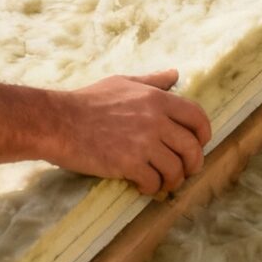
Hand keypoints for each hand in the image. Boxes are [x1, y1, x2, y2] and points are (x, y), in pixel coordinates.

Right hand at [47, 71, 210, 195]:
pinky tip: (142, 186)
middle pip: (192, 147)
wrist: (57, 122)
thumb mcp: (122, 83)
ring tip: (162, 183)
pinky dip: (151, 188)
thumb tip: (175, 74)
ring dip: (173, 180)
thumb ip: (152, 81)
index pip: (197, 117)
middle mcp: (155, 120)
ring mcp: (143, 143)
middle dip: (193, 164)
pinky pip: (154, 182)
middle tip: (185, 171)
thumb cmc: (87, 101)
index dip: (204, 134)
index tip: (199, 144)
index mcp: (156, 99)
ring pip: (176, 169)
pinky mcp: (129, 164)